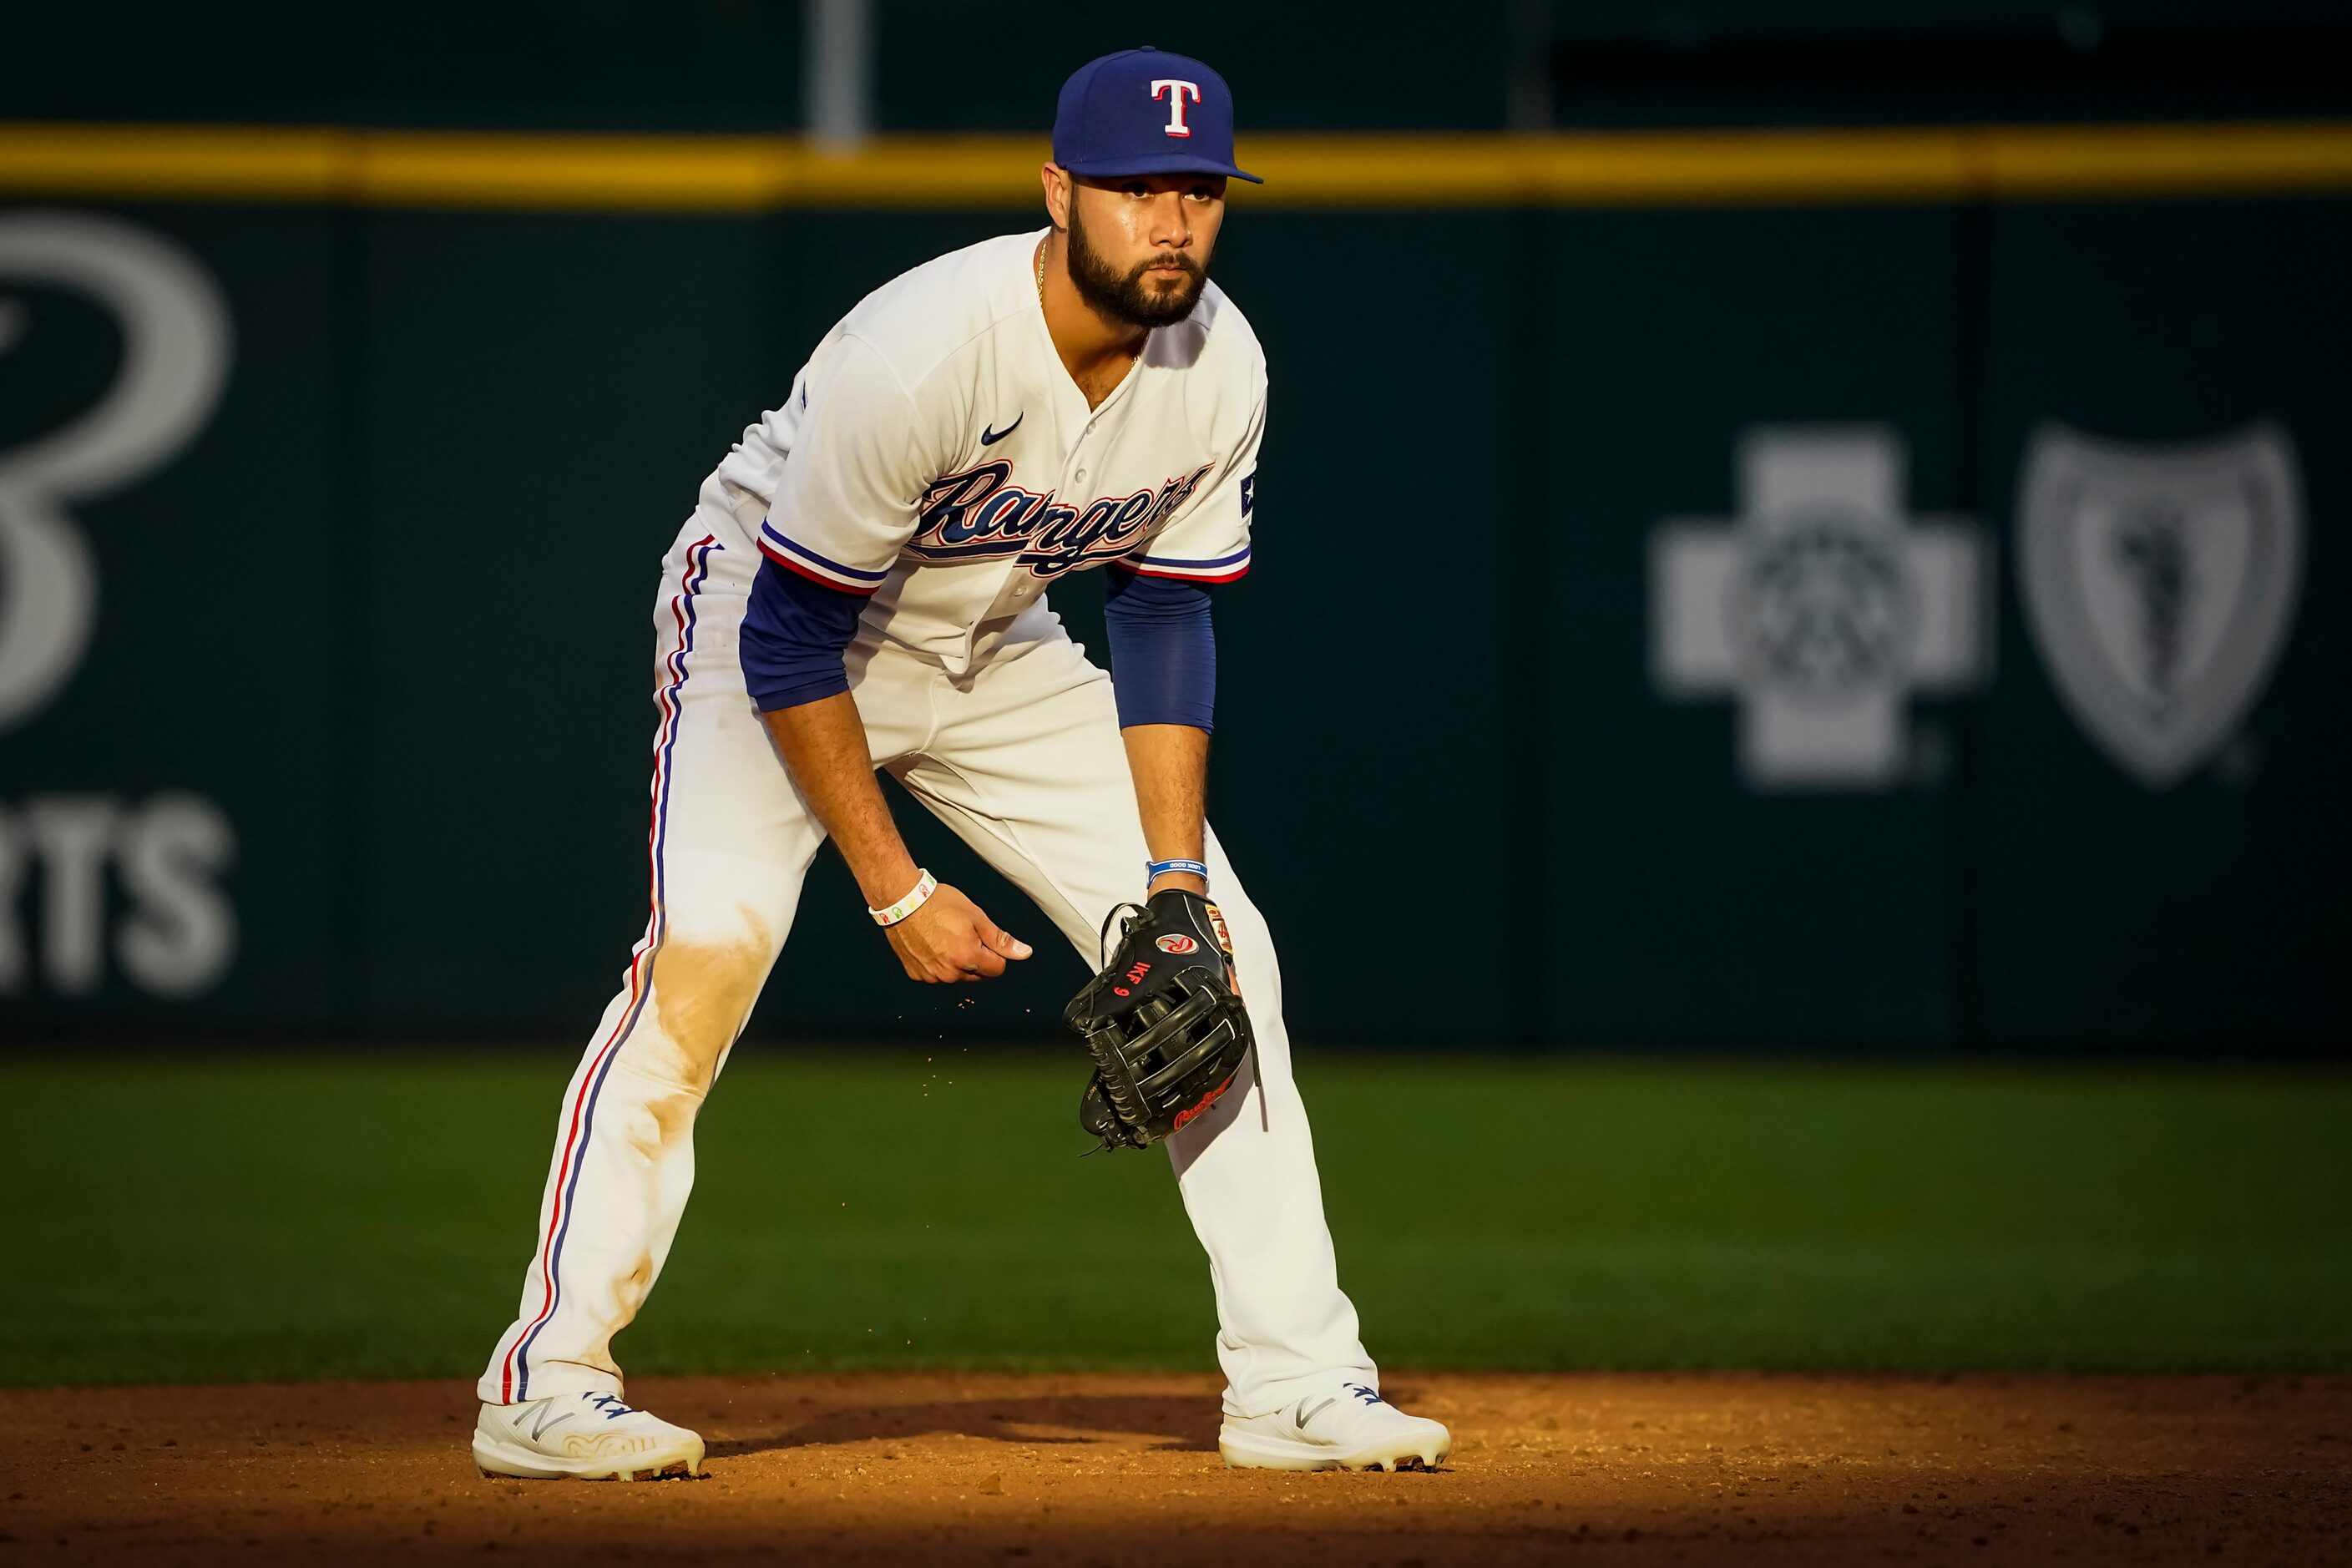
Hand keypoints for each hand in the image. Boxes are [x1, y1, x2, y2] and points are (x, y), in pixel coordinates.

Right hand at [884, 883, 1032, 982]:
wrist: (902, 900)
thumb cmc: (937, 903)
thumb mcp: (976, 917)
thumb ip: (1001, 939)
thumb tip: (1024, 953)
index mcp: (968, 957)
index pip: (997, 969)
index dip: (995, 952)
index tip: (983, 937)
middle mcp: (949, 973)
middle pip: (977, 974)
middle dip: (976, 958)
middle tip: (962, 933)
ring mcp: (931, 975)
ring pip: (956, 975)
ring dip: (956, 962)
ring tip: (944, 937)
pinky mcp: (916, 974)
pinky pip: (935, 974)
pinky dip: (936, 963)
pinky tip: (931, 944)